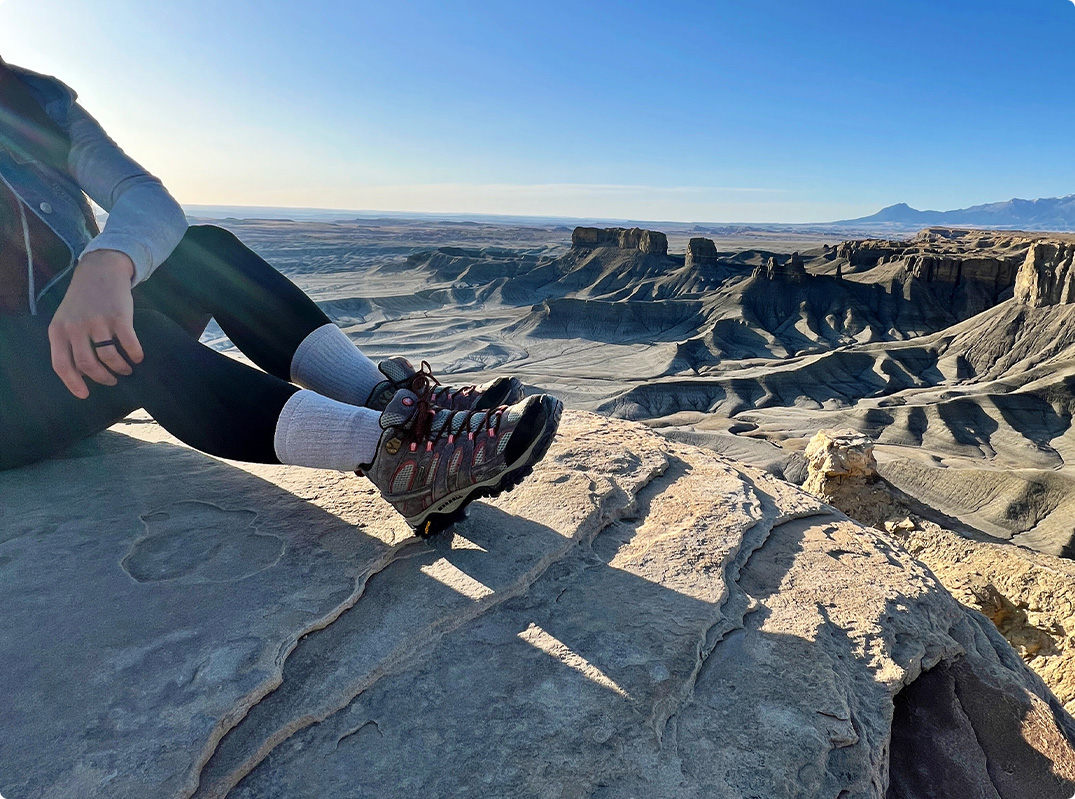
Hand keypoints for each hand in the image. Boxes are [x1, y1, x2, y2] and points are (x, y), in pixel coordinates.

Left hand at [48, 249, 142, 398]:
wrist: (99, 271)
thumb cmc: (83, 301)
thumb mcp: (66, 319)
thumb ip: (69, 343)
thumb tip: (81, 374)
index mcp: (58, 330)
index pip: (62, 364)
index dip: (73, 383)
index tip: (85, 395)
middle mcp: (75, 327)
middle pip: (87, 364)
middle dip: (102, 378)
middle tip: (111, 381)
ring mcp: (97, 322)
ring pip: (109, 357)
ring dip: (120, 368)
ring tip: (126, 369)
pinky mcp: (119, 317)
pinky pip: (129, 344)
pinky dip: (135, 354)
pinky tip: (138, 357)